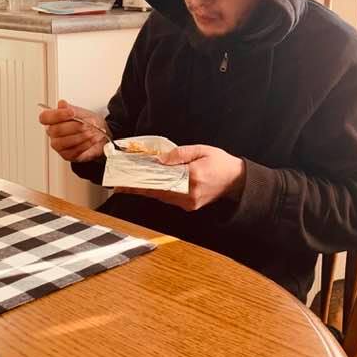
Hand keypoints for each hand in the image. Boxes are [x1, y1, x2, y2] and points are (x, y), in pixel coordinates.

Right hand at [39, 99, 109, 162]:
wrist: (98, 132)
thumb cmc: (86, 122)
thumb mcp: (80, 112)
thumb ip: (70, 108)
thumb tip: (61, 104)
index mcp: (52, 120)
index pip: (45, 117)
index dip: (57, 115)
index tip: (72, 113)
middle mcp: (53, 133)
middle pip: (56, 130)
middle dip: (74, 127)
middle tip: (87, 124)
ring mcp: (58, 145)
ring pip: (63, 142)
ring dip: (81, 136)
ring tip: (92, 132)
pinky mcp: (67, 155)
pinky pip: (73, 151)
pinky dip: (85, 144)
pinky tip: (92, 139)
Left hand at [117, 145, 245, 211]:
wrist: (236, 180)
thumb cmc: (220, 162)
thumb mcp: (201, 150)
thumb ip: (180, 154)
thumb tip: (160, 160)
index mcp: (193, 176)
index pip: (161, 179)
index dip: (142, 180)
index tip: (127, 180)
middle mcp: (190, 193)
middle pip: (158, 191)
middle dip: (138, 188)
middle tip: (120, 185)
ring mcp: (189, 202)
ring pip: (162, 197)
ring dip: (145, 192)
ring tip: (128, 186)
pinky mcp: (190, 206)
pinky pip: (169, 199)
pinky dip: (157, 193)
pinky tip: (146, 188)